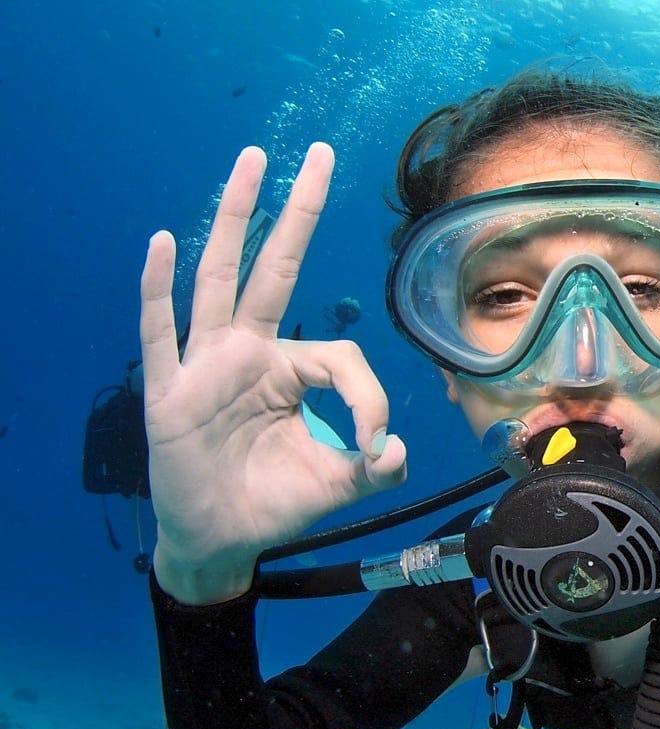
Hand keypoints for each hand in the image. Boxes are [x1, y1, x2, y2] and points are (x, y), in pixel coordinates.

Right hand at [140, 143, 406, 604]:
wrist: (220, 539)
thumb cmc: (274, 501)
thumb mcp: (337, 483)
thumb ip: (374, 468)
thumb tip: (396, 449)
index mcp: (290, 369)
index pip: (339, 356)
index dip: (367, 399)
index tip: (375, 444)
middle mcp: (249, 353)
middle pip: (276, 268)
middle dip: (298, 212)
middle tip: (320, 154)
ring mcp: (207, 366)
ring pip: (221, 280)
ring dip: (235, 220)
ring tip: (251, 162)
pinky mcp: (170, 393)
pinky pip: (162, 335)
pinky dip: (158, 291)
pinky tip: (160, 243)